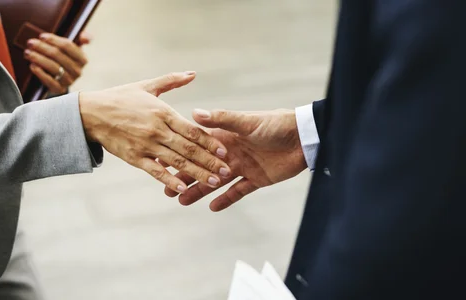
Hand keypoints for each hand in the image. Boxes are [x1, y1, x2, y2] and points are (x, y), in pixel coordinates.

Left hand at [25, 31, 90, 93]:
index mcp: (82, 59)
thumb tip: (86, 37)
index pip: (68, 46)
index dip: (54, 40)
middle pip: (58, 55)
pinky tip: (32, 65)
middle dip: (42, 47)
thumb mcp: (74, 48)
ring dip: (38, 58)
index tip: (42, 36)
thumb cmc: (65, 58)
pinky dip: (40, 72)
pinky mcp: (60, 89)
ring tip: (28, 53)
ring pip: (53, 67)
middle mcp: (78, 71)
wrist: (60, 79)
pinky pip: (49, 81)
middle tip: (30, 43)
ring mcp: (69, 81)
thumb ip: (82, 39)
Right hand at [79, 72, 230, 193]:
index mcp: (163, 112)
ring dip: (197, 173)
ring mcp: (146, 145)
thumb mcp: (147, 85)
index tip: (226, 150)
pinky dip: (170, 180)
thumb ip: (172, 80)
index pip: (192, 130)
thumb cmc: (121, 97)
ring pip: (176, 162)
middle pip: (189, 149)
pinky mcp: (134, 158)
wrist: (90, 113)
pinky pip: (155, 171)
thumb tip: (193, 73)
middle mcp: (157, 130)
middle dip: (210, 161)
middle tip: (227, 171)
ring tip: (214, 182)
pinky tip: (184, 189)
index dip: (210, 141)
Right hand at [164, 108, 307, 210]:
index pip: (198, 147)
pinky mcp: (257, 179)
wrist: (302, 138)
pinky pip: (238, 192)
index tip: (162, 162)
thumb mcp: (246, 121)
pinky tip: (211, 207)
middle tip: (167, 189)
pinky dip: (226, 200)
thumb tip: (194, 113)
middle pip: (203, 167)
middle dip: (186, 177)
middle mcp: (231, 153)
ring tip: (182, 200)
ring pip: (216, 182)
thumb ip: (221, 119)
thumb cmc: (275, 124)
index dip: (181, 154)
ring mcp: (243, 167)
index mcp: (226, 137)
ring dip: (200, 191)